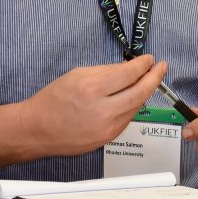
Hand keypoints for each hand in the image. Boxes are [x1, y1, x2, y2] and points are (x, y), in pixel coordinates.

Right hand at [18, 55, 167, 156]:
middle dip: (155, 78)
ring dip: (144, 92)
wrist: (36, 130)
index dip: (144, 64)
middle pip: (141, 92)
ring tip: (147, 80)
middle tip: (161, 67)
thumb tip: (130, 67)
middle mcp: (102, 110)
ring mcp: (107, 128)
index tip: (149, 59)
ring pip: (137, 106)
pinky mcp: (107, 139)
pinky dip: (132, 106)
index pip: (130, 74)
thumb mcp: (78, 74)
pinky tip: (131, 97)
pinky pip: (127, 119)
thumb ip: (108, 71)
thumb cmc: (53, 100)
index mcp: (93, 89)